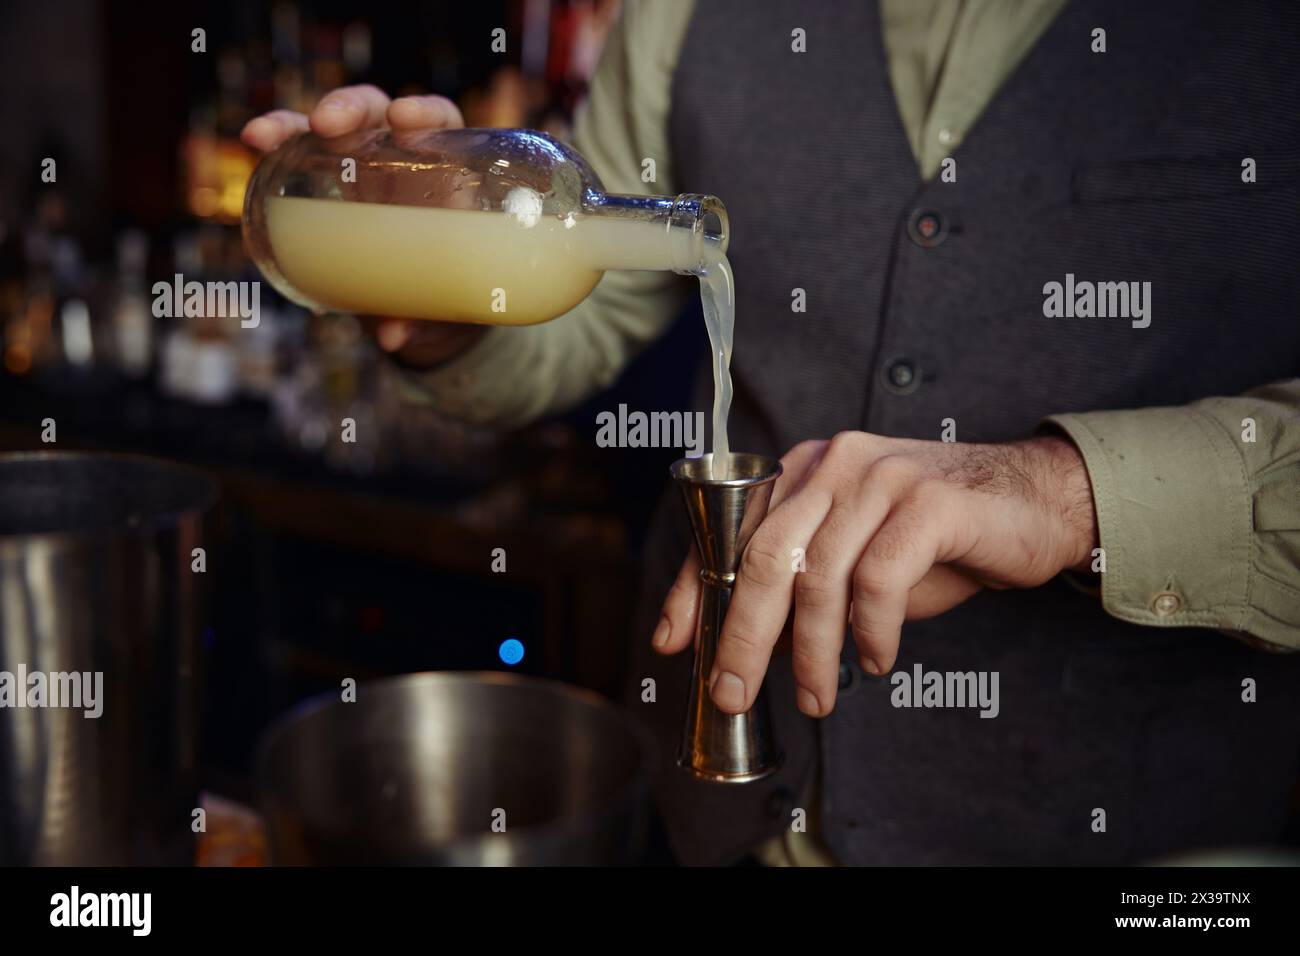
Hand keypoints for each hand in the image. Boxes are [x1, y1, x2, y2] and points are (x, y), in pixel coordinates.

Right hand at [240, 86, 485, 366]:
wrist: (423, 308)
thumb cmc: (448, 294)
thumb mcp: (446, 310)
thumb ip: (425, 320)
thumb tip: (392, 335)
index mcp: (446, 172)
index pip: (441, 122)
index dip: (425, 113)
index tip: (404, 123)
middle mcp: (401, 157)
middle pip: (376, 113)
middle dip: (349, 108)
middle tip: (326, 125)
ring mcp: (359, 166)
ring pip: (327, 126)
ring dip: (294, 121)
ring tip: (264, 134)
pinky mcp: (323, 182)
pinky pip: (297, 153)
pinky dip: (274, 142)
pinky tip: (252, 140)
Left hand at [653, 432, 1098, 717]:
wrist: (1035, 500)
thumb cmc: (937, 537)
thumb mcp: (856, 558)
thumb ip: (803, 586)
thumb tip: (745, 646)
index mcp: (803, 472)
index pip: (727, 532)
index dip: (691, 590)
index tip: (672, 643)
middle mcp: (832, 464)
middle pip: (764, 558)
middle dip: (741, 636)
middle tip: (732, 693)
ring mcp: (879, 476)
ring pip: (819, 576)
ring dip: (811, 650)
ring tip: (817, 697)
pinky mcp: (927, 501)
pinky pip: (879, 580)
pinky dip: (871, 631)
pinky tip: (876, 658)